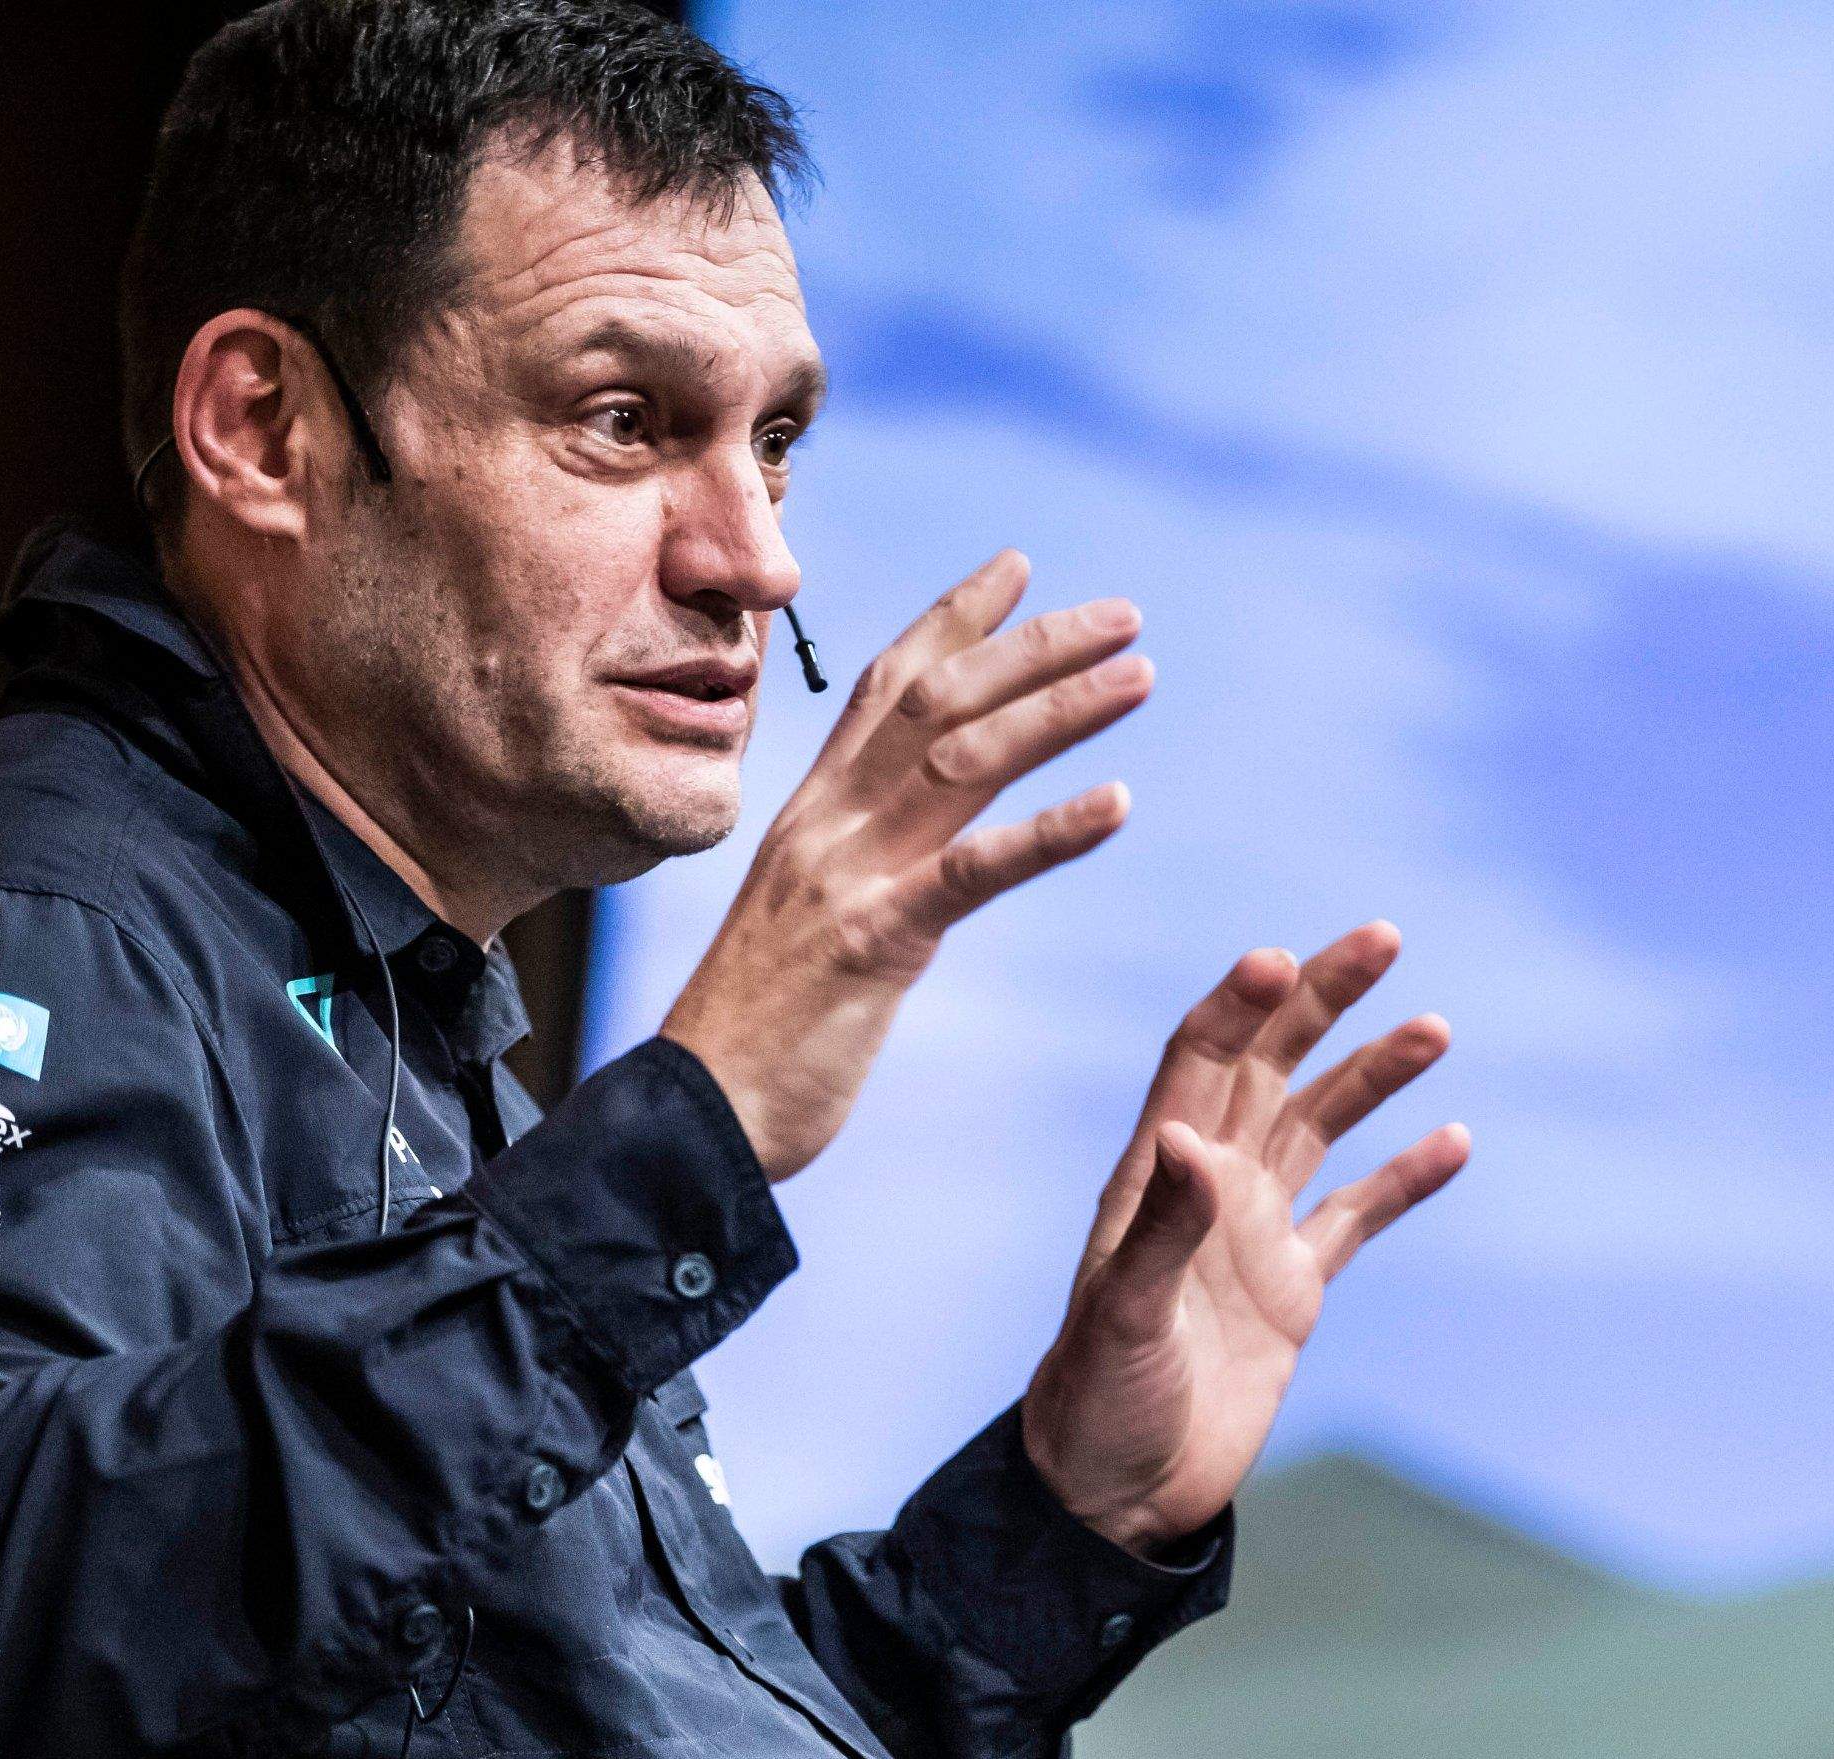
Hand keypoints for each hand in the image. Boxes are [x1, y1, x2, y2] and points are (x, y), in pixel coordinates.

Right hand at [661, 552, 1148, 1180]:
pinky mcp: (872, 942)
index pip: (888, 687)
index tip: (1020, 566)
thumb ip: (857, 867)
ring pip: (963, 761)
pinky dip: (1051, 832)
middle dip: (1033, 646)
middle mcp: (828, 824)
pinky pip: (973, 871)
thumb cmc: (758, 1035)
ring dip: (1058, 710)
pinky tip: (1120, 801)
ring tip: (1140, 675)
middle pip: (939, 701)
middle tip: (1124, 611)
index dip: (954, 619)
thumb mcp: (810, 925)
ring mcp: (848, 876)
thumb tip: (906, 842)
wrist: (693, 1118)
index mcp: (814, 814)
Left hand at [1022, 924, 1467, 1552]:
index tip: (1286, 960)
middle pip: (1270, 1066)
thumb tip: (1190, 1135)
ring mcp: (1253, 1234)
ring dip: (1374, 1074)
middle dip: (1323, 1001)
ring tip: (1434, 1028)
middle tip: (1382, 938)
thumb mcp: (1121, 1318)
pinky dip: (1405, 1179)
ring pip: (1322, 1127)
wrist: (1117, 1493)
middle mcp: (1207, 1187)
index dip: (1243, 1007)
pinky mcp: (1294, 1289)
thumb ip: (1160, 1226)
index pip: (1201, 1061)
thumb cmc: (1096, 1406)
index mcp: (1156, 1178)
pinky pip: (1359, 1216)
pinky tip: (1453, 1140)